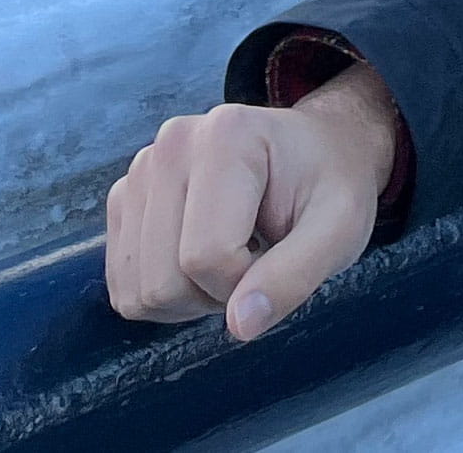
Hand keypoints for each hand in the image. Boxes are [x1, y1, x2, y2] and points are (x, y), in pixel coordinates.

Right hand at [102, 59, 399, 338]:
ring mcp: (138, 173)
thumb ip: (294, 276)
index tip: (281, 255)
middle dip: (217, 294)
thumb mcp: (340, 229)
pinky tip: (202, 262)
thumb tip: (241, 325)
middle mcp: (169, 146)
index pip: (207, 256)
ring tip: (233, 256)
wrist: (315, 153)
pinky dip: (165, 296)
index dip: (248, 284)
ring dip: (190, 299)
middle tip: (258, 259)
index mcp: (225, 137)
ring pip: (138, 290)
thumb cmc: (330, 187)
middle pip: (164, 280)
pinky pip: (123, 287)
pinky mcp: (123, 201)